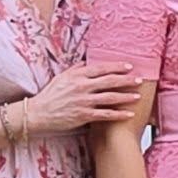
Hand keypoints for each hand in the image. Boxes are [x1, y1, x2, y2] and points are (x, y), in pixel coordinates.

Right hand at [28, 62, 142, 134]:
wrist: (37, 114)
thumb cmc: (50, 95)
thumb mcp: (61, 77)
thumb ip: (76, 69)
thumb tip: (87, 62)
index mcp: (77, 76)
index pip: (101, 68)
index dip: (117, 67)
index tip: (130, 66)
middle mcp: (82, 87)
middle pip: (109, 81)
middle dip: (127, 80)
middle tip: (140, 80)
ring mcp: (83, 101)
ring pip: (110, 97)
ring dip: (126, 97)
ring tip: (138, 96)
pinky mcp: (83, 115)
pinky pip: (105, 114)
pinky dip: (119, 114)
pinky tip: (129, 114)